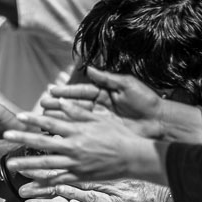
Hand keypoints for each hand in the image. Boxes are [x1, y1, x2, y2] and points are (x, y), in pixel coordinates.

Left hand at [4, 110, 162, 185]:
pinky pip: (58, 180)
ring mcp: (75, 164)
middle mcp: (74, 148)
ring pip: (47, 165)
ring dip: (27, 164)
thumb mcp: (98, 119)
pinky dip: (44, 183)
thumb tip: (59, 102)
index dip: (34, 120)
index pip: (51, 124)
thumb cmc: (117, 135)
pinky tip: (30, 184)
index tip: (18, 116)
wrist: (132, 157)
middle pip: (43, 143)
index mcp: (78, 131)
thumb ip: (77, 112)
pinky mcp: (79, 176)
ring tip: (10, 164)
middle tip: (6, 136)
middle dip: (23, 140)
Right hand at [40, 68, 199, 142]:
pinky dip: (72, 131)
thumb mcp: (127, 85)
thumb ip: (108, 78)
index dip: (67, 91)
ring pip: (76, 118)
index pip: (82, 91)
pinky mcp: (104, 132)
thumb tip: (90, 69)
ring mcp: (101, 120)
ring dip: (60, 118)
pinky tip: (59, 131)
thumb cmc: (146, 101)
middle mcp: (101, 106)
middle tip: (42, 104)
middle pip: (75, 105)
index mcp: (105, 92)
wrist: (159, 121)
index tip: (52, 91)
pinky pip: (85, 130)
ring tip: (45, 118)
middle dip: (58, 105)